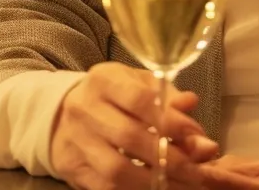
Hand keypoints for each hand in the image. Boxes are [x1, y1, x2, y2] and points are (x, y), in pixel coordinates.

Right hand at [50, 62, 216, 188]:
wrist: (61, 114)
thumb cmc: (112, 95)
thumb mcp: (137, 83)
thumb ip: (166, 95)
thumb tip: (192, 106)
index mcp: (103, 80)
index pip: (139, 99)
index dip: (170, 119)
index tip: (195, 133)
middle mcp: (84, 109)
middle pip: (129, 137)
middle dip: (168, 157)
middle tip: (197, 169)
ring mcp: (76, 142)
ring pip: (116, 169)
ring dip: (154, 181)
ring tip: (182, 184)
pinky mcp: (72, 170)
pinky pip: (105, 188)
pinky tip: (157, 189)